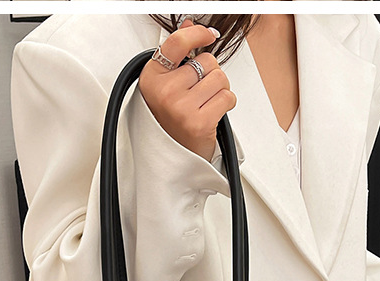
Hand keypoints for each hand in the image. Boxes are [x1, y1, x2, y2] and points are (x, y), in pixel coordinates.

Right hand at [138, 18, 236, 161]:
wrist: (173, 157)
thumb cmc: (170, 119)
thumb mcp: (166, 84)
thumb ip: (178, 54)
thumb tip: (189, 24)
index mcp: (152, 78)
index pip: (177, 43)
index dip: (197, 34)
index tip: (208, 35)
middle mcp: (164, 92)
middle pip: (206, 61)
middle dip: (210, 74)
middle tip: (200, 93)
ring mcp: (181, 108)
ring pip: (220, 78)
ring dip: (220, 90)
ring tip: (206, 104)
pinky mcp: (199, 122)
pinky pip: (227, 97)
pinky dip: (226, 104)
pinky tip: (213, 113)